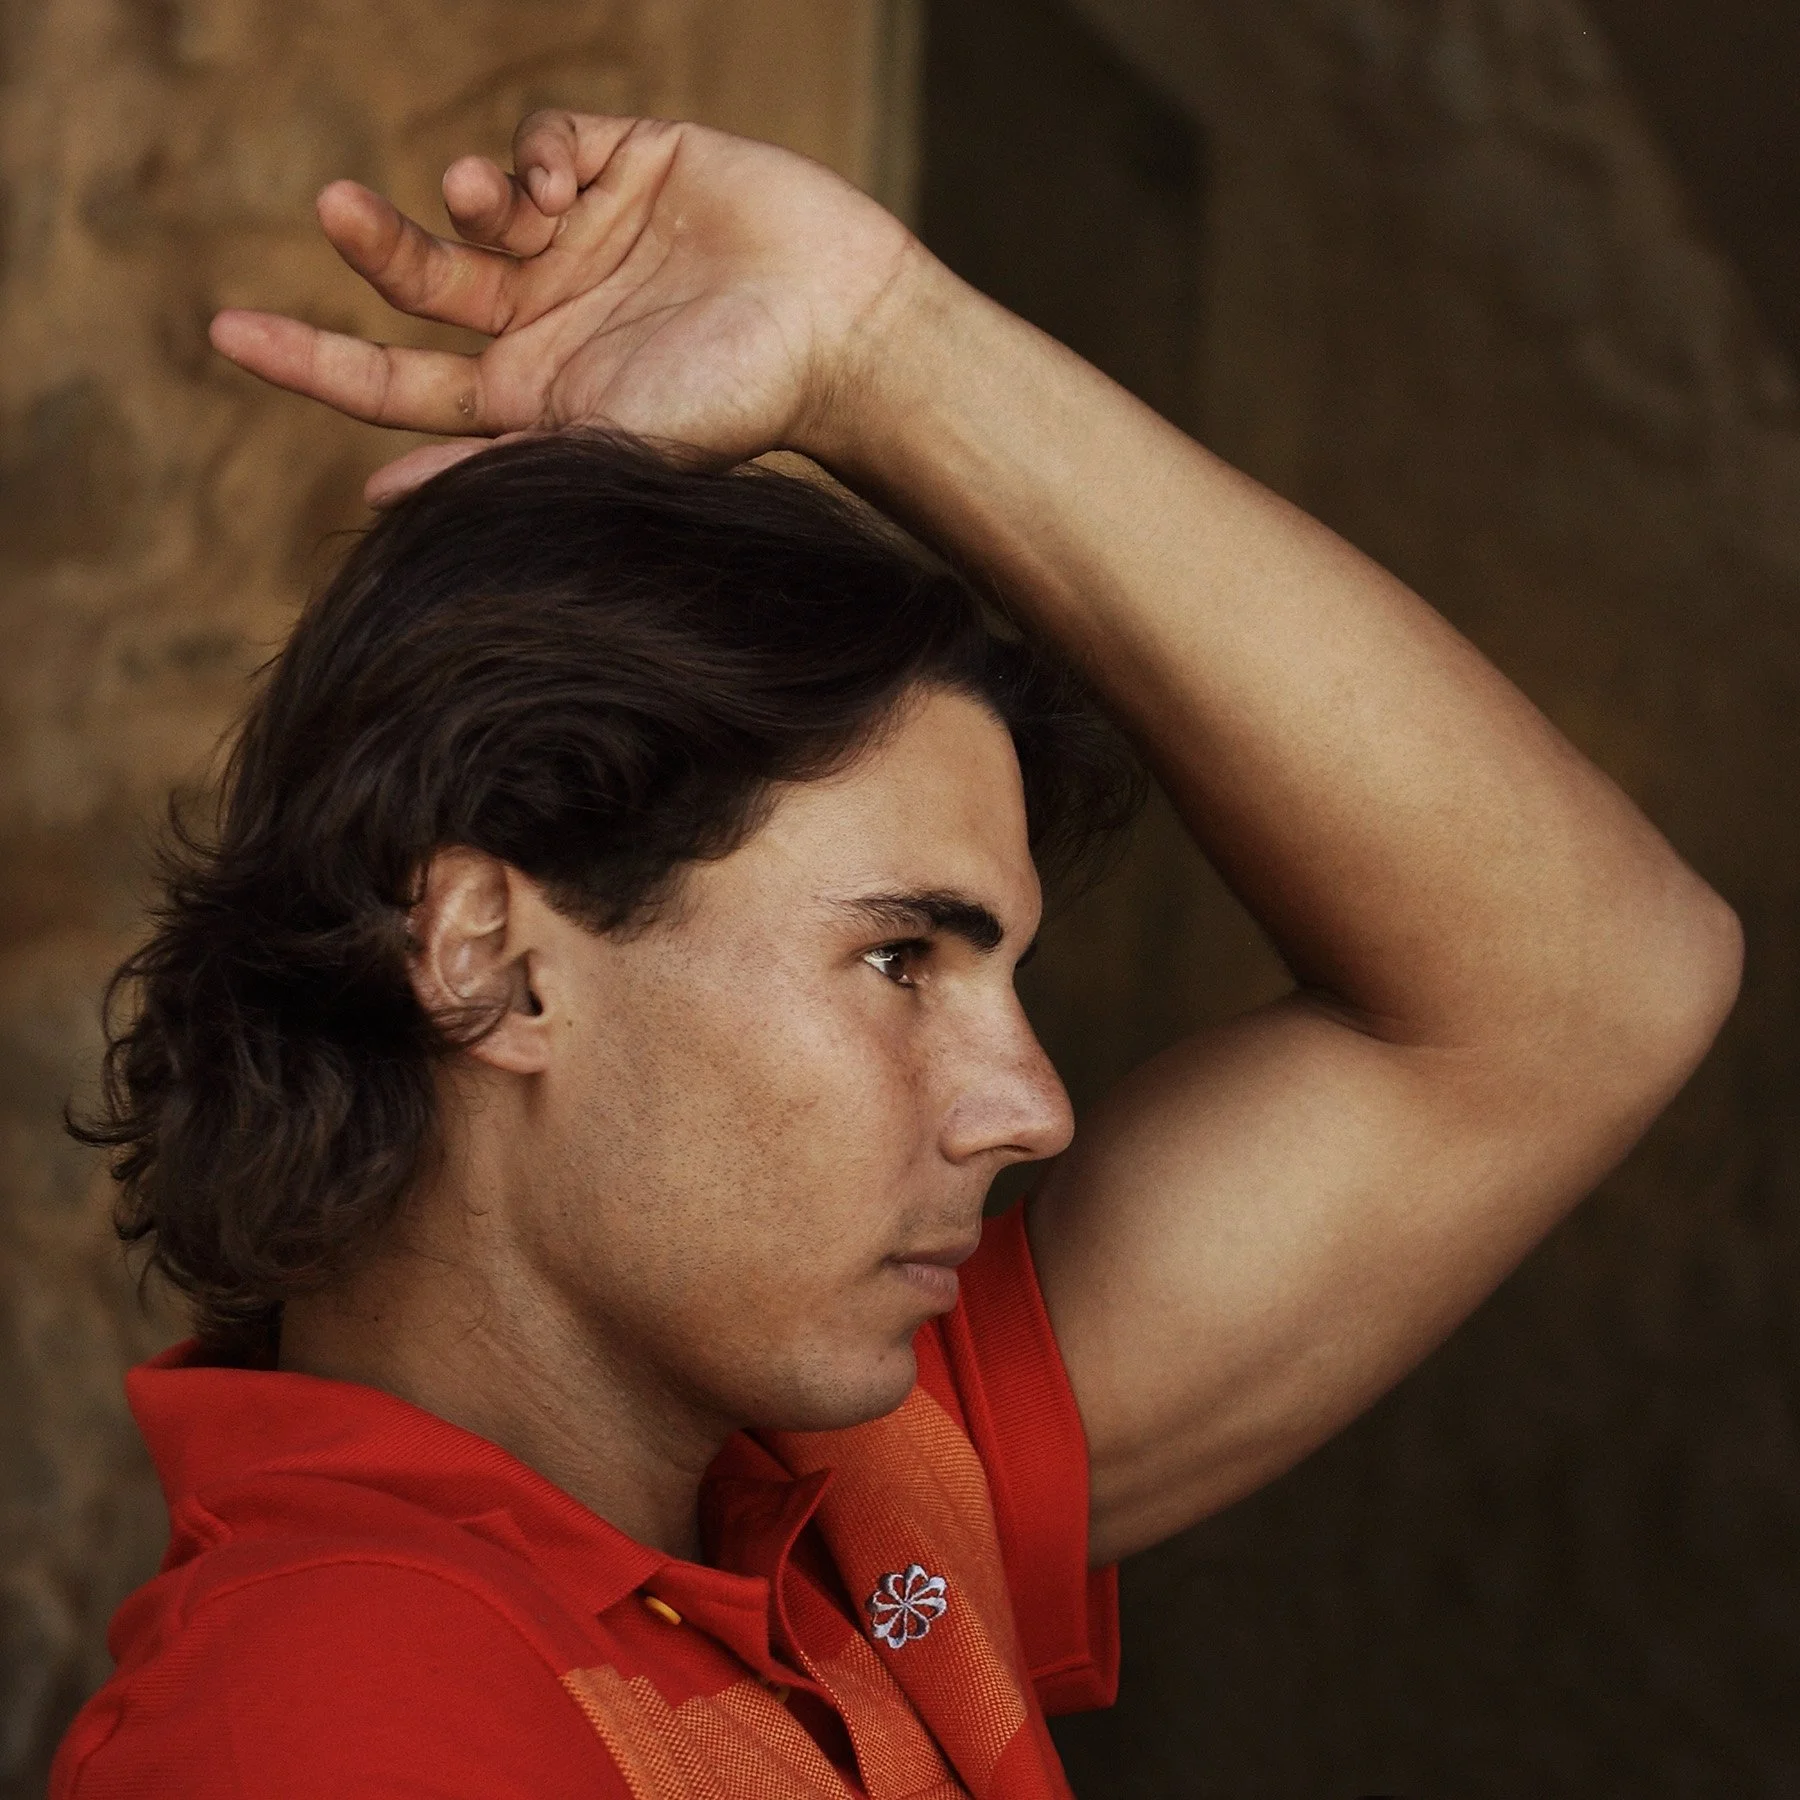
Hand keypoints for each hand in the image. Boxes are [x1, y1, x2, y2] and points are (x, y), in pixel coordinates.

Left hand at [209, 114, 919, 502]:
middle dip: (374, 244)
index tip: (224, 334)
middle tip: (335, 211)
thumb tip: (377, 494)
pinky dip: (528, 148)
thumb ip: (500, 461)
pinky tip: (556, 176)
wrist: (843, 331)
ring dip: (461, 194)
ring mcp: (582, 238)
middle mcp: (544, 316)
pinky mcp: (625, 166)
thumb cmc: (740, 405)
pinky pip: (541, 139)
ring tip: (487, 198)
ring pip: (473, 201)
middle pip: (420, 280)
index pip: (401, 381)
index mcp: (532, 393)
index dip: (313, 358)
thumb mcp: (612, 442)